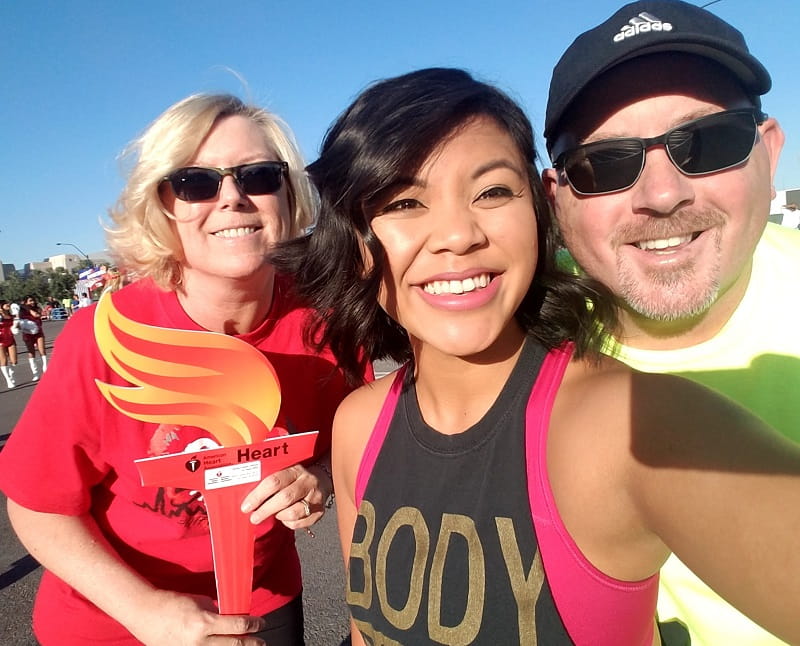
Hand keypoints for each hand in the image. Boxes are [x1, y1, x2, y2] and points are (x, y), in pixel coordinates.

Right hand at [132, 590, 265, 645]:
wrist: (146, 614)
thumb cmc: (174, 602)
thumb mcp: (200, 602)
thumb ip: (217, 612)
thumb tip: (231, 618)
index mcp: (204, 622)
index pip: (238, 626)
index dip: (253, 625)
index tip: (261, 624)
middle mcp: (199, 641)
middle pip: (234, 645)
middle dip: (251, 643)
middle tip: (261, 642)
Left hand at [240, 462, 332, 529]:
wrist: (323, 479)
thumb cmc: (296, 478)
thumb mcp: (285, 472)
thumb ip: (270, 482)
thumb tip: (248, 499)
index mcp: (295, 470)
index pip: (274, 481)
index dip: (258, 495)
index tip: (246, 506)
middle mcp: (308, 482)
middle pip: (284, 498)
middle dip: (265, 510)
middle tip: (254, 518)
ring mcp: (315, 498)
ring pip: (293, 513)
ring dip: (279, 516)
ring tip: (274, 514)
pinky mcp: (320, 512)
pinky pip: (300, 523)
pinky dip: (289, 523)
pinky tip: (286, 517)